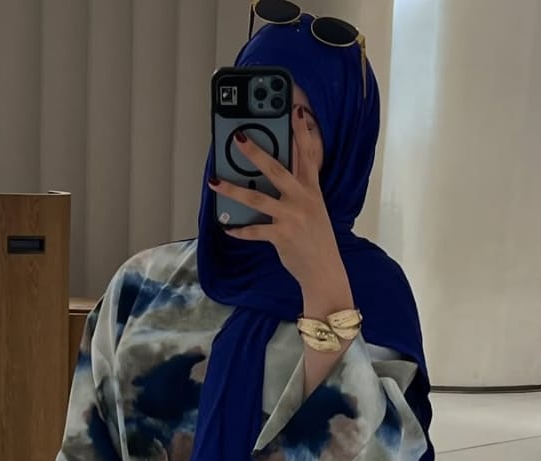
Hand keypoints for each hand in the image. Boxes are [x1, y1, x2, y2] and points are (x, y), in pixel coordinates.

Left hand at [210, 107, 348, 302]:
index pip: (308, 154)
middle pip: (276, 169)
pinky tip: (226, 227)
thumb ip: (299, 189)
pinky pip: (254, 230)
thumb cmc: (317, 240)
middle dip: (255, 152)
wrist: (324, 271)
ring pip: (257, 198)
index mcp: (312, 190)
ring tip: (215, 181)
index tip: (294, 109)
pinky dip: (238, 230)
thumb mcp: (314, 209)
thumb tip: (274, 175)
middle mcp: (302, 199)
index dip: (301, 131)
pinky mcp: (282, 236)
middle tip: (238, 138)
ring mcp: (291, 217)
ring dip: (233, 189)